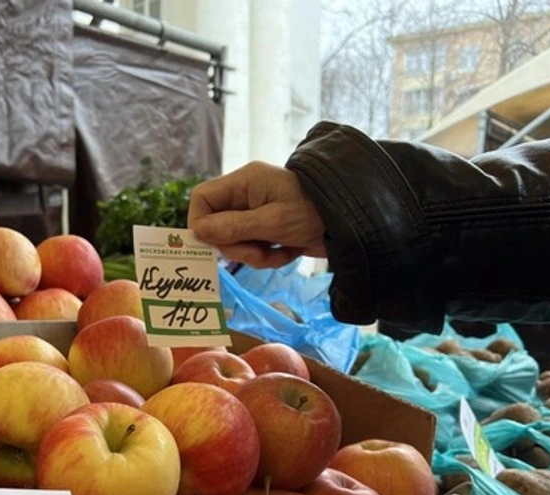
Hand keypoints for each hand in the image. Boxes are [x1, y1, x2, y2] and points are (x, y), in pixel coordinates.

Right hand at [188, 161, 326, 268]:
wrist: (352, 223)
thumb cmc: (314, 213)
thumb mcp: (273, 221)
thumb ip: (234, 227)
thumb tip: (197, 232)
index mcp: (244, 182)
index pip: (202, 198)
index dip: (199, 222)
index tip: (212, 244)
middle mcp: (246, 195)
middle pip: (216, 224)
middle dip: (234, 246)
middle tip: (257, 254)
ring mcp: (256, 213)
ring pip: (234, 241)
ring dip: (253, 255)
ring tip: (277, 254)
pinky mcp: (268, 229)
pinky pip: (252, 248)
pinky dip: (267, 257)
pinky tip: (287, 253)